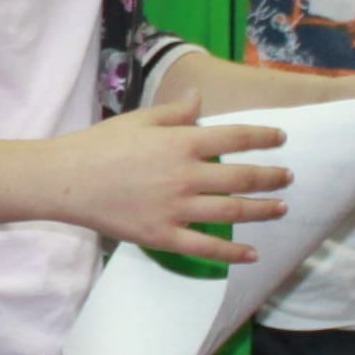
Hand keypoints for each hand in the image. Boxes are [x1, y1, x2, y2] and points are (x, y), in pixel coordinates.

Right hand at [60, 92, 288, 261]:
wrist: (66, 180)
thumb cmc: (100, 144)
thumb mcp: (140, 120)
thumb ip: (175, 113)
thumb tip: (200, 101)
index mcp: (181, 142)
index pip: (235, 138)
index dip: (263, 137)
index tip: (281, 138)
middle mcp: (185, 175)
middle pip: (242, 177)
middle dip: (271, 176)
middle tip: (289, 177)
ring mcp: (175, 208)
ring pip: (232, 212)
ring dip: (262, 210)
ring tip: (281, 208)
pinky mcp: (163, 236)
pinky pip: (206, 247)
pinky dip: (232, 252)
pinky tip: (252, 253)